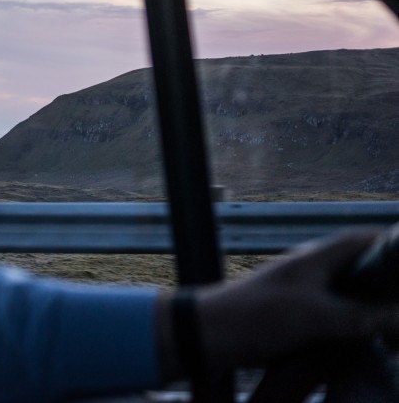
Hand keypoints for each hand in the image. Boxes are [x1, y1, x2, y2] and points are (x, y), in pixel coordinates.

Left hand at [159, 229, 398, 378]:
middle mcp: (313, 274)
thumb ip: (359, 316)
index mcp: (316, 260)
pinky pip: (337, 323)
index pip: (361, 241)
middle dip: (388, 286)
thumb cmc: (253, 317)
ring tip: (395, 331)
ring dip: (374, 312)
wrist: (206, 338)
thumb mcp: (311, 316)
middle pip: (362, 272)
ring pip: (352, 300)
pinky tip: (371, 346)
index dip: (390, 244)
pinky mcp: (299, 323)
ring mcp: (306, 299)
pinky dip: (356, 331)